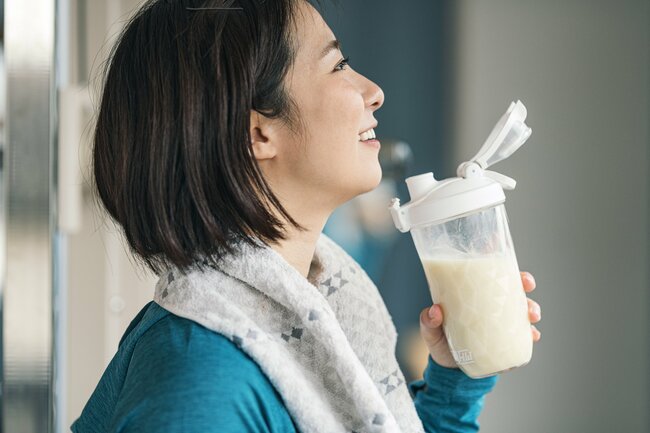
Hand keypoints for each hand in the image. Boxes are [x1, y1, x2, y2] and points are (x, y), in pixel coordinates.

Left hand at [419, 271, 541, 368]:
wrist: (449, 371)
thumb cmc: (440, 343)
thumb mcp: (431, 331)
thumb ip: (429, 321)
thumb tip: (435, 310)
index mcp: (475, 296)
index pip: (495, 279)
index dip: (510, 273)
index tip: (519, 275)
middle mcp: (492, 307)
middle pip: (514, 292)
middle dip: (526, 289)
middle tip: (527, 292)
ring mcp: (501, 325)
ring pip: (523, 312)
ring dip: (532, 310)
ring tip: (531, 317)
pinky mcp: (507, 342)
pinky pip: (523, 336)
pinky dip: (531, 334)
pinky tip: (533, 335)